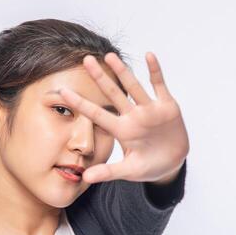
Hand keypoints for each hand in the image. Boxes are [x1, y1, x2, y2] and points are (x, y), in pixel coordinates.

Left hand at [56, 51, 189, 184]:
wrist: (172, 163)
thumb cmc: (148, 165)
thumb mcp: (129, 170)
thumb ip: (109, 172)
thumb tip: (85, 179)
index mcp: (122, 130)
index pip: (97, 114)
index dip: (80, 103)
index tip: (62, 91)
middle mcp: (133, 116)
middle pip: (113, 94)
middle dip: (100, 78)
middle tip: (85, 60)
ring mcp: (149, 110)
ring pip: (134, 87)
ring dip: (123, 72)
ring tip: (110, 56)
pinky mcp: (167, 107)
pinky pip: (160, 86)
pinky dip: (155, 71)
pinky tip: (149, 55)